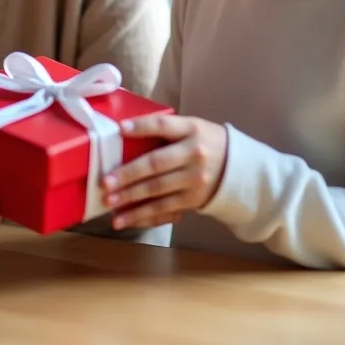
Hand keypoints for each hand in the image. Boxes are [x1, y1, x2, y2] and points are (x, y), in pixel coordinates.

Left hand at [101, 115, 227, 229]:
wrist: (238, 169)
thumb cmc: (203, 142)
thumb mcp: (191, 127)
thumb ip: (165, 130)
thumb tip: (124, 134)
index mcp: (191, 129)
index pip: (163, 125)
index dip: (141, 127)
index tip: (120, 130)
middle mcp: (194, 154)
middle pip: (156, 164)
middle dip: (128, 174)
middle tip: (105, 182)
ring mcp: (195, 180)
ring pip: (157, 191)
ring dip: (131, 199)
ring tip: (109, 204)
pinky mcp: (193, 200)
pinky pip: (165, 209)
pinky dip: (143, 216)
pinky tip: (126, 219)